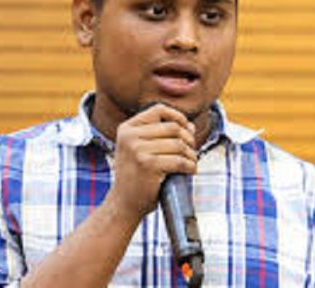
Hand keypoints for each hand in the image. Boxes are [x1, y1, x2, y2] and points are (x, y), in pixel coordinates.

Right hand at [105, 103, 196, 218]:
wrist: (123, 203)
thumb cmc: (136, 176)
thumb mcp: (140, 150)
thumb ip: (162, 135)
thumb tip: (190, 125)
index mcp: (127, 128)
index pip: (159, 110)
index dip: (178, 116)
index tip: (186, 129)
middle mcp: (130, 136)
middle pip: (173, 127)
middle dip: (188, 139)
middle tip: (191, 151)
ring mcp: (137, 150)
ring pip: (178, 144)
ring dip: (191, 154)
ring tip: (190, 162)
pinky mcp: (148, 165)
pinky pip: (179, 160)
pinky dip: (190, 166)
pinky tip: (189, 170)